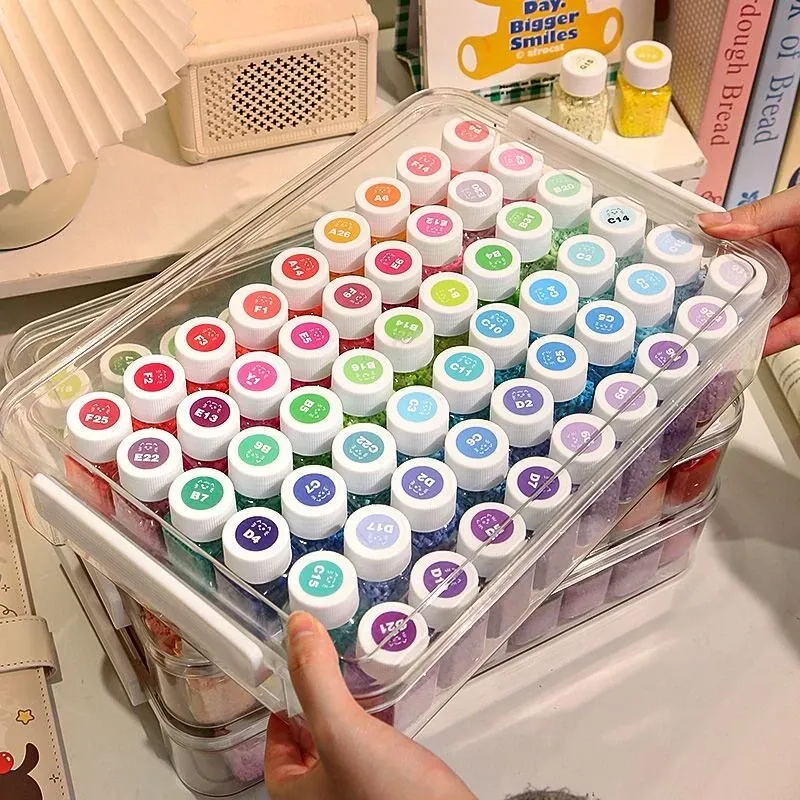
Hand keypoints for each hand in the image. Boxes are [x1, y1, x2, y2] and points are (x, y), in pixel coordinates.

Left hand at [265, 611, 476, 799]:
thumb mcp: (342, 730)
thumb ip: (316, 679)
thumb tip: (297, 629)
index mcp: (296, 796)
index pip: (273, 745)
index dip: (281, 706)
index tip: (291, 673)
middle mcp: (324, 799)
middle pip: (308, 743)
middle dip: (317, 704)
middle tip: (325, 668)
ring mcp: (358, 795)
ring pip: (343, 747)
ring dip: (350, 714)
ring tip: (357, 680)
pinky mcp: (390, 791)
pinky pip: (374, 755)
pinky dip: (378, 728)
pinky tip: (391, 709)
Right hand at [697, 186, 799, 355]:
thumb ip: (759, 213)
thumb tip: (711, 222)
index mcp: (784, 231)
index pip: (738, 250)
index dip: (714, 264)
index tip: (689, 275)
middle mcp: (792, 262)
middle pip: (749, 287)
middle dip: (724, 302)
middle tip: (696, 313)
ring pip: (768, 313)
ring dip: (745, 326)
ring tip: (717, 337)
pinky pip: (792, 330)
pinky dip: (772, 340)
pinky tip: (752, 347)